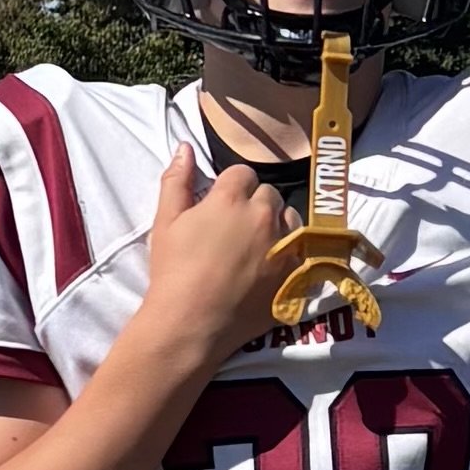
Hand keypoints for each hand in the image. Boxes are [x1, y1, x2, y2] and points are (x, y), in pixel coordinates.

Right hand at [142, 144, 298, 356]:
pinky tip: (272, 267)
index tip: (222, 205)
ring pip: (292, 219)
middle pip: (269, 194)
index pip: (243, 173)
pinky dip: (292, 253)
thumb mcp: (165, 222)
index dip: (232, 188)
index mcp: (230, 198)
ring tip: (257, 247)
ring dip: (278, 225)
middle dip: (256, 204)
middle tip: (237, 229)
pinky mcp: (296, 273)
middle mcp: (263, 216)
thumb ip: (177, 180)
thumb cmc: (174, 272)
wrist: (192, 323)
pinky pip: (304, 250)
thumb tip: (186, 147)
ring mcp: (285, 245)